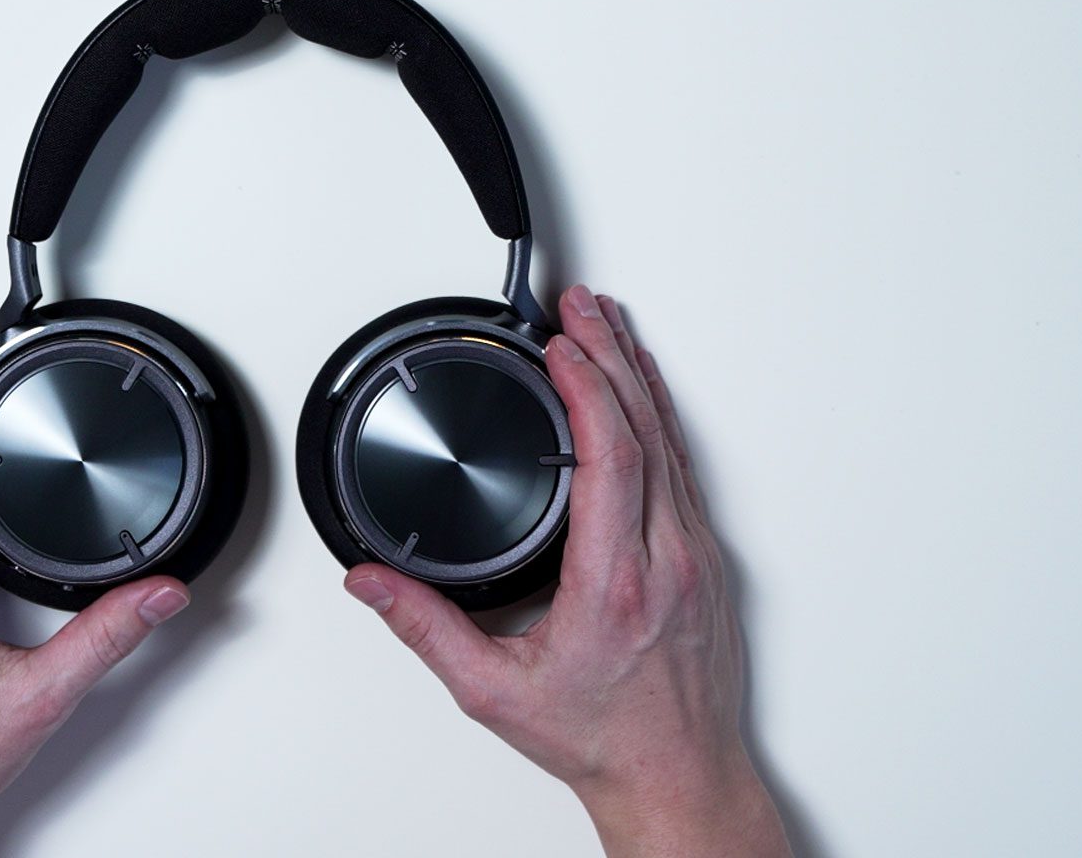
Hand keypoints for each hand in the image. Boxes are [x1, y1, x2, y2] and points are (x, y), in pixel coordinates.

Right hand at [342, 286, 791, 856]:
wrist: (680, 777)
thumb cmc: (604, 738)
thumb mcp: (495, 692)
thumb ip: (427, 630)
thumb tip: (372, 583)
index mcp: (617, 583)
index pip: (613, 456)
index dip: (589, 388)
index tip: (560, 347)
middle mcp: (668, 560)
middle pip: (647, 429)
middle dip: (610, 355)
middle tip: (580, 304)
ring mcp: (697, 556)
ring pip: (674, 442)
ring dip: (639, 376)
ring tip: (610, 324)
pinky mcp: (708, 561)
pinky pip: (686, 468)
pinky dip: (660, 416)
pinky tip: (643, 391)